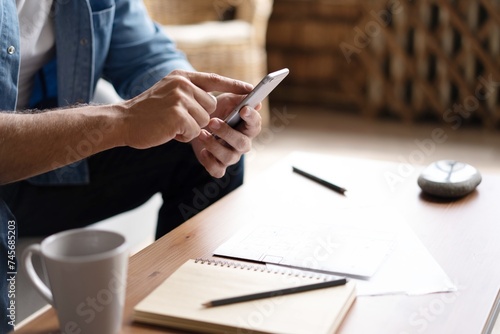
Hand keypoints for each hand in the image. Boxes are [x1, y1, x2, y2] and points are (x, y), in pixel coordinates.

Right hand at [119, 70, 252, 148]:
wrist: (122, 122)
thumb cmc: (147, 113)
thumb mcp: (168, 93)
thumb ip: (189, 94)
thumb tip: (214, 103)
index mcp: (181, 77)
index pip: (214, 79)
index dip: (234, 85)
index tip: (251, 89)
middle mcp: (182, 84)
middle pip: (211, 106)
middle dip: (199, 118)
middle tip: (176, 119)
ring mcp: (180, 98)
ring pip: (204, 120)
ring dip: (191, 128)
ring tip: (170, 125)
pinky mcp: (178, 114)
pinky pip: (195, 131)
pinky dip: (183, 136)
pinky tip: (168, 131)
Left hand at [191, 93, 261, 177]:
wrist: (197, 123)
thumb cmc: (217, 111)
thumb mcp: (226, 100)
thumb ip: (238, 97)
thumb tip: (252, 94)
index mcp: (247, 127)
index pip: (255, 124)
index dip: (251, 118)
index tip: (243, 109)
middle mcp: (242, 143)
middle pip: (242, 143)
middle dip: (227, 132)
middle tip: (212, 121)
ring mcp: (231, 155)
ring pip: (229, 157)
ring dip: (214, 145)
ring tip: (202, 133)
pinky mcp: (218, 165)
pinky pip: (218, 170)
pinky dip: (210, 162)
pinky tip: (203, 151)